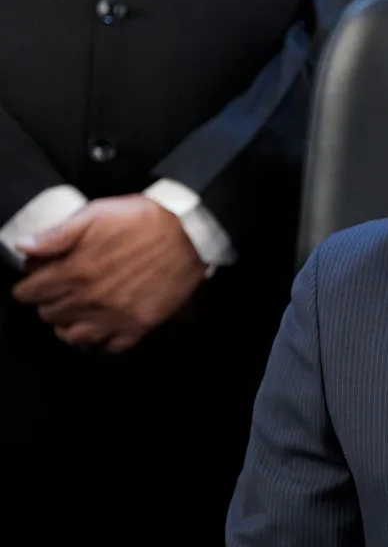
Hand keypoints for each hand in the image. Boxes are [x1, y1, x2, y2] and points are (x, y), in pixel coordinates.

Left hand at [11, 195, 206, 352]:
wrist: (190, 234)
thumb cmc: (143, 220)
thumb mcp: (96, 214)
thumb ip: (57, 233)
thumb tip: (24, 247)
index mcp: (74, 272)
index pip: (30, 293)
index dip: (30, 285)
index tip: (38, 279)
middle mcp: (91, 300)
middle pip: (50, 316)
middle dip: (49, 304)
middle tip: (60, 293)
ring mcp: (116, 316)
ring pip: (75, 337)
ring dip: (71, 326)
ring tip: (79, 313)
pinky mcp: (140, 325)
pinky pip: (111, 347)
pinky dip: (104, 339)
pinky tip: (106, 324)